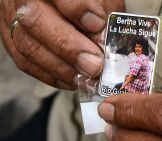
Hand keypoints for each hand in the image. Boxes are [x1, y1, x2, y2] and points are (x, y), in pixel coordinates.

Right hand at [0, 0, 124, 89]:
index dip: (77, 9)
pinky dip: (52, 76)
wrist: (51, 1)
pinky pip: (26, 63)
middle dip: (69, 47)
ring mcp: (12, 20)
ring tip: (87, 78)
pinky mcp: (11, 40)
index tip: (98, 24)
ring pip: (29, 47)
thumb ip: (102, 8)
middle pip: (36, 21)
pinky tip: (72, 80)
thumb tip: (105, 38)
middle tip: (94, 65)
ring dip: (61, 68)